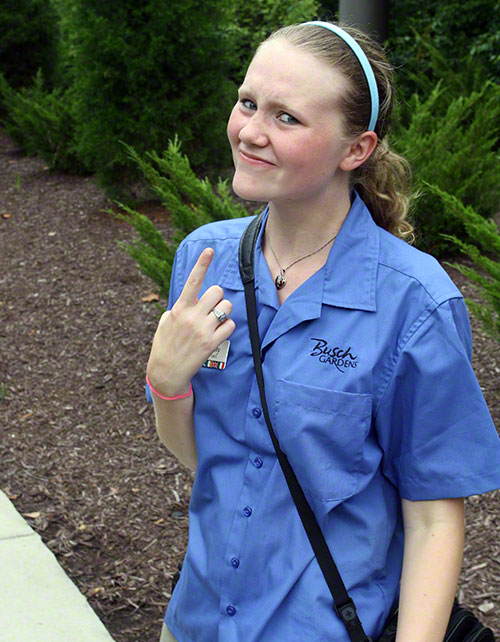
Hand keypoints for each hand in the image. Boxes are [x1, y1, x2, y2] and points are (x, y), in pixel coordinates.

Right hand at [146, 248, 234, 396]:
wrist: (166, 372)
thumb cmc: (164, 345)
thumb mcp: (165, 322)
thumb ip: (179, 308)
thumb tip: (190, 299)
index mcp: (179, 308)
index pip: (192, 281)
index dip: (201, 264)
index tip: (209, 250)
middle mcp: (191, 316)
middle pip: (217, 292)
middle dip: (218, 298)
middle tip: (212, 308)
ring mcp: (202, 330)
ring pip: (226, 307)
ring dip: (225, 312)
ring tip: (215, 321)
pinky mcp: (212, 343)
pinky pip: (230, 325)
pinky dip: (227, 328)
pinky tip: (218, 334)